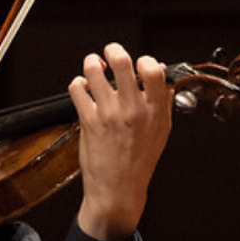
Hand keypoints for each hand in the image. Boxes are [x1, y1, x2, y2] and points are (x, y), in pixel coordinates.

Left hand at [68, 43, 172, 240]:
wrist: (118, 190)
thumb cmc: (139, 162)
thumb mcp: (161, 132)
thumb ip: (161, 102)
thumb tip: (160, 75)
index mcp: (155, 111)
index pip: (153, 70)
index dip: (144, 60)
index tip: (139, 63)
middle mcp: (133, 110)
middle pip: (122, 61)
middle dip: (113, 50)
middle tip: (111, 52)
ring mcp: (109, 114)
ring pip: (94, 70)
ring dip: (92, 63)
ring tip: (93, 66)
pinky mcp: (89, 120)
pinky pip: (77, 88)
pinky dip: (78, 83)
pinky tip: (83, 88)